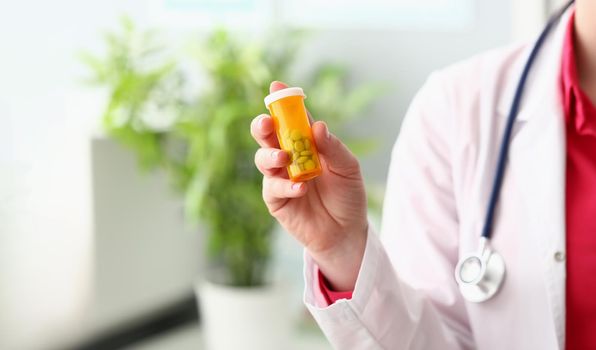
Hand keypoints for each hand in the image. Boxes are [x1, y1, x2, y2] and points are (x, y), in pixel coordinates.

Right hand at [251, 81, 367, 290]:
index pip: (291, 119)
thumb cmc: (348, 196)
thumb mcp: (348, 168)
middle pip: (267, 135)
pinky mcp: (276, 200)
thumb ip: (333, 147)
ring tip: (285, 157)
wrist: (346, 232)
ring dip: (270, 155)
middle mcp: (289, 157)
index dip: (283, 102)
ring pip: (262, 159)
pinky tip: (301, 188)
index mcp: (306, 144)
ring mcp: (280, 177)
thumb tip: (317, 125)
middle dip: (263, 126)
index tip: (277, 86)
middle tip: (267, 123)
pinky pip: (272, 187)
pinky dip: (285, 186)